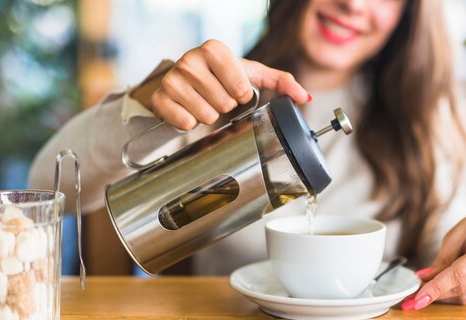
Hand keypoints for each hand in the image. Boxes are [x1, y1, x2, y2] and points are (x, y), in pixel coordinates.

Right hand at [147, 39, 310, 129]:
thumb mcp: (250, 75)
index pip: (240, 88)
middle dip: (224, 107)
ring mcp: (172, 79)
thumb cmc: (220, 77)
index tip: (233, 89)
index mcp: (214, 49)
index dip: (241, 96)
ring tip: (203, 103)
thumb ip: (281, 82)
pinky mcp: (160, 99)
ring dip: (208, 116)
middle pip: (224, 104)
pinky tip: (187, 110)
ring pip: (206, 115)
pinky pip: (185, 123)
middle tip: (216, 97)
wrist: (182, 82)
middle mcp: (190, 59)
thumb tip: (305, 96)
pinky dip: (190, 124)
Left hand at [402, 207, 465, 309]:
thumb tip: (424, 278)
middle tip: (412, 295)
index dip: (437, 287)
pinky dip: (455, 296)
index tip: (417, 298)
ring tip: (428, 288)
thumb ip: (442, 259)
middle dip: (435, 292)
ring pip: (465, 298)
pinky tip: (447, 287)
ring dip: (443, 296)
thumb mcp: (455, 236)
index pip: (460, 274)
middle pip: (462, 288)